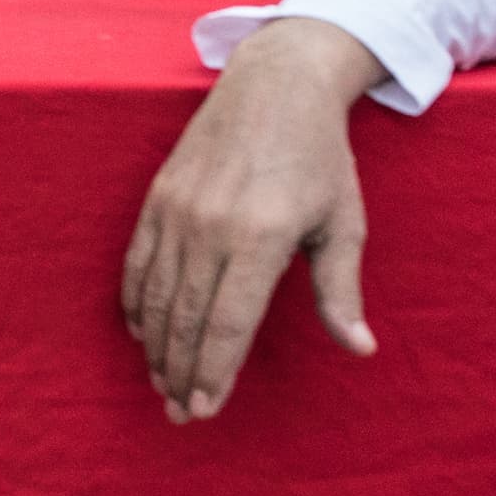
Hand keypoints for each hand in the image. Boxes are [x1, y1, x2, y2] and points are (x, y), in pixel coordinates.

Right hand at [121, 17, 387, 421]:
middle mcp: (212, 225)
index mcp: (261, 236)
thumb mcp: (343, 221)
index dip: (215, 372)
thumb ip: (340, 289)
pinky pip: (137, 262)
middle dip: (180, 373)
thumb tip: (359, 348)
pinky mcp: (158, 196)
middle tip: (180, 413)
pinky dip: (135, 303)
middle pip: (188, 319)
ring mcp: (179, 210)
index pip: (229, 323)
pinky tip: (140, 332)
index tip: (206, 409)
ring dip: (156, 347)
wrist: (276, 83)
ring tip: (161, 383)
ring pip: (158, 297)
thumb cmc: (320, 156)